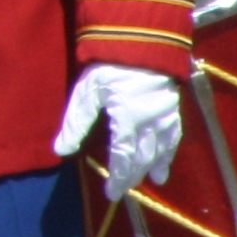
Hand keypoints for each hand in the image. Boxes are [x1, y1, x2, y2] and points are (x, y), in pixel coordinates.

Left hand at [55, 64, 184, 201]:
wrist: (142, 43)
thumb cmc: (109, 66)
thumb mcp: (87, 92)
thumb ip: (75, 123)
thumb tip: (61, 150)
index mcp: (129, 118)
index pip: (124, 156)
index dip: (119, 177)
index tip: (111, 193)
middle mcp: (152, 121)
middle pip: (143, 157)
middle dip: (133, 175)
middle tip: (123, 191)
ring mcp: (167, 115)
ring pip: (162, 149)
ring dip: (155, 166)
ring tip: (153, 181)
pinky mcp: (175, 108)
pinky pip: (174, 136)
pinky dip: (170, 151)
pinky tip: (166, 160)